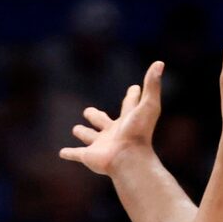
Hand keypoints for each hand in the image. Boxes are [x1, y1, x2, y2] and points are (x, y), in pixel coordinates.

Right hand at [62, 60, 164, 174]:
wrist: (129, 159)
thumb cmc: (139, 132)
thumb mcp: (148, 105)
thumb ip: (152, 85)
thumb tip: (160, 63)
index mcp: (127, 121)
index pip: (129, 105)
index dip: (132, 97)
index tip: (135, 88)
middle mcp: (113, 133)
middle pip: (103, 121)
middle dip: (96, 117)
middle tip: (89, 112)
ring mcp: (100, 145)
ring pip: (89, 137)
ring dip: (83, 133)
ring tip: (76, 130)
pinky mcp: (89, 156)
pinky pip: (76, 154)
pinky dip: (69, 153)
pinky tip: (62, 153)